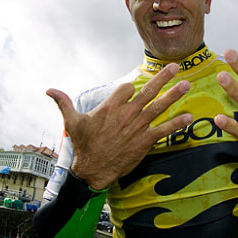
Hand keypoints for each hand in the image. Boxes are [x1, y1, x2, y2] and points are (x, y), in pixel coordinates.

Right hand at [47, 63, 192, 189]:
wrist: (93, 170)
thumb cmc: (83, 146)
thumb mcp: (71, 122)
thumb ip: (63, 103)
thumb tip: (49, 89)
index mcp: (110, 107)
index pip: (127, 88)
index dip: (132, 86)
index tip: (136, 85)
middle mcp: (126, 114)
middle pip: (147, 91)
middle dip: (163, 78)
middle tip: (175, 67)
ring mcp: (137, 127)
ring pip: (158, 107)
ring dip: (173, 95)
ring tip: (186, 85)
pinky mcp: (145, 141)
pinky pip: (163, 130)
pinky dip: (176, 124)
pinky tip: (189, 117)